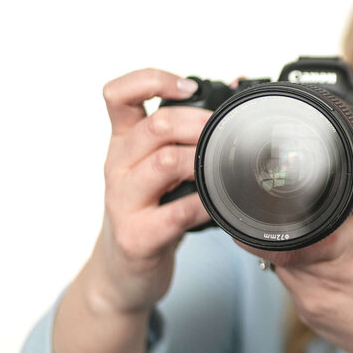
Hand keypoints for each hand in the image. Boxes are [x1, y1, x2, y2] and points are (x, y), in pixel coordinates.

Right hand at [88, 68, 211, 314]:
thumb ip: (183, 136)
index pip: (119, 95)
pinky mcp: (137, 237)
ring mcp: (123, 202)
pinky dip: (208, 204)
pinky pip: (179, 213)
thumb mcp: (154, 170)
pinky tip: (221, 203)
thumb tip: (235, 89)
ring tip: (225, 166)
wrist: (122, 272)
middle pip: (156, 126)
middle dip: (200, 123)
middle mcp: (117, 166)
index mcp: (121, 143)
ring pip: (166, 163)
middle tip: (227, 133)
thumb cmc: (149, 214)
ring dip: (204, 160)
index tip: (190, 87)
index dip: (153, 80)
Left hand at [239, 146, 352, 352]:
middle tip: (319, 217)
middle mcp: (318, 279)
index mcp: (343, 246)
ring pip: (281, 265)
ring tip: (335, 247)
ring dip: (299, 251)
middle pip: (275, 241)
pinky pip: (296, 289)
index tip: (288, 193)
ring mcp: (311, 306)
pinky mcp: (314, 324)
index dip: (279, 204)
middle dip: (292, 224)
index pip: (281, 219)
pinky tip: (341, 275)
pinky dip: (309, 275)